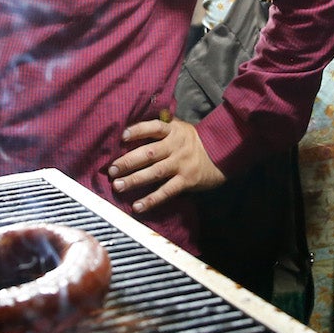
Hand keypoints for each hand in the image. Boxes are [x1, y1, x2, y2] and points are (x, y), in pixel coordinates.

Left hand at [108, 114, 223, 214]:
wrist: (222, 153)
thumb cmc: (193, 141)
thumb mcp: (180, 128)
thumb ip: (161, 127)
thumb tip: (134, 126)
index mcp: (173, 130)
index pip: (154, 127)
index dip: (138, 130)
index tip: (122, 136)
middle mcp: (176, 146)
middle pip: (149, 153)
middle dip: (128, 161)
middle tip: (111, 169)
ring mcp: (181, 164)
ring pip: (155, 172)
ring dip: (135, 180)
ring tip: (118, 186)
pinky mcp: (186, 181)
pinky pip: (166, 191)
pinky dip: (151, 200)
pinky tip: (137, 206)